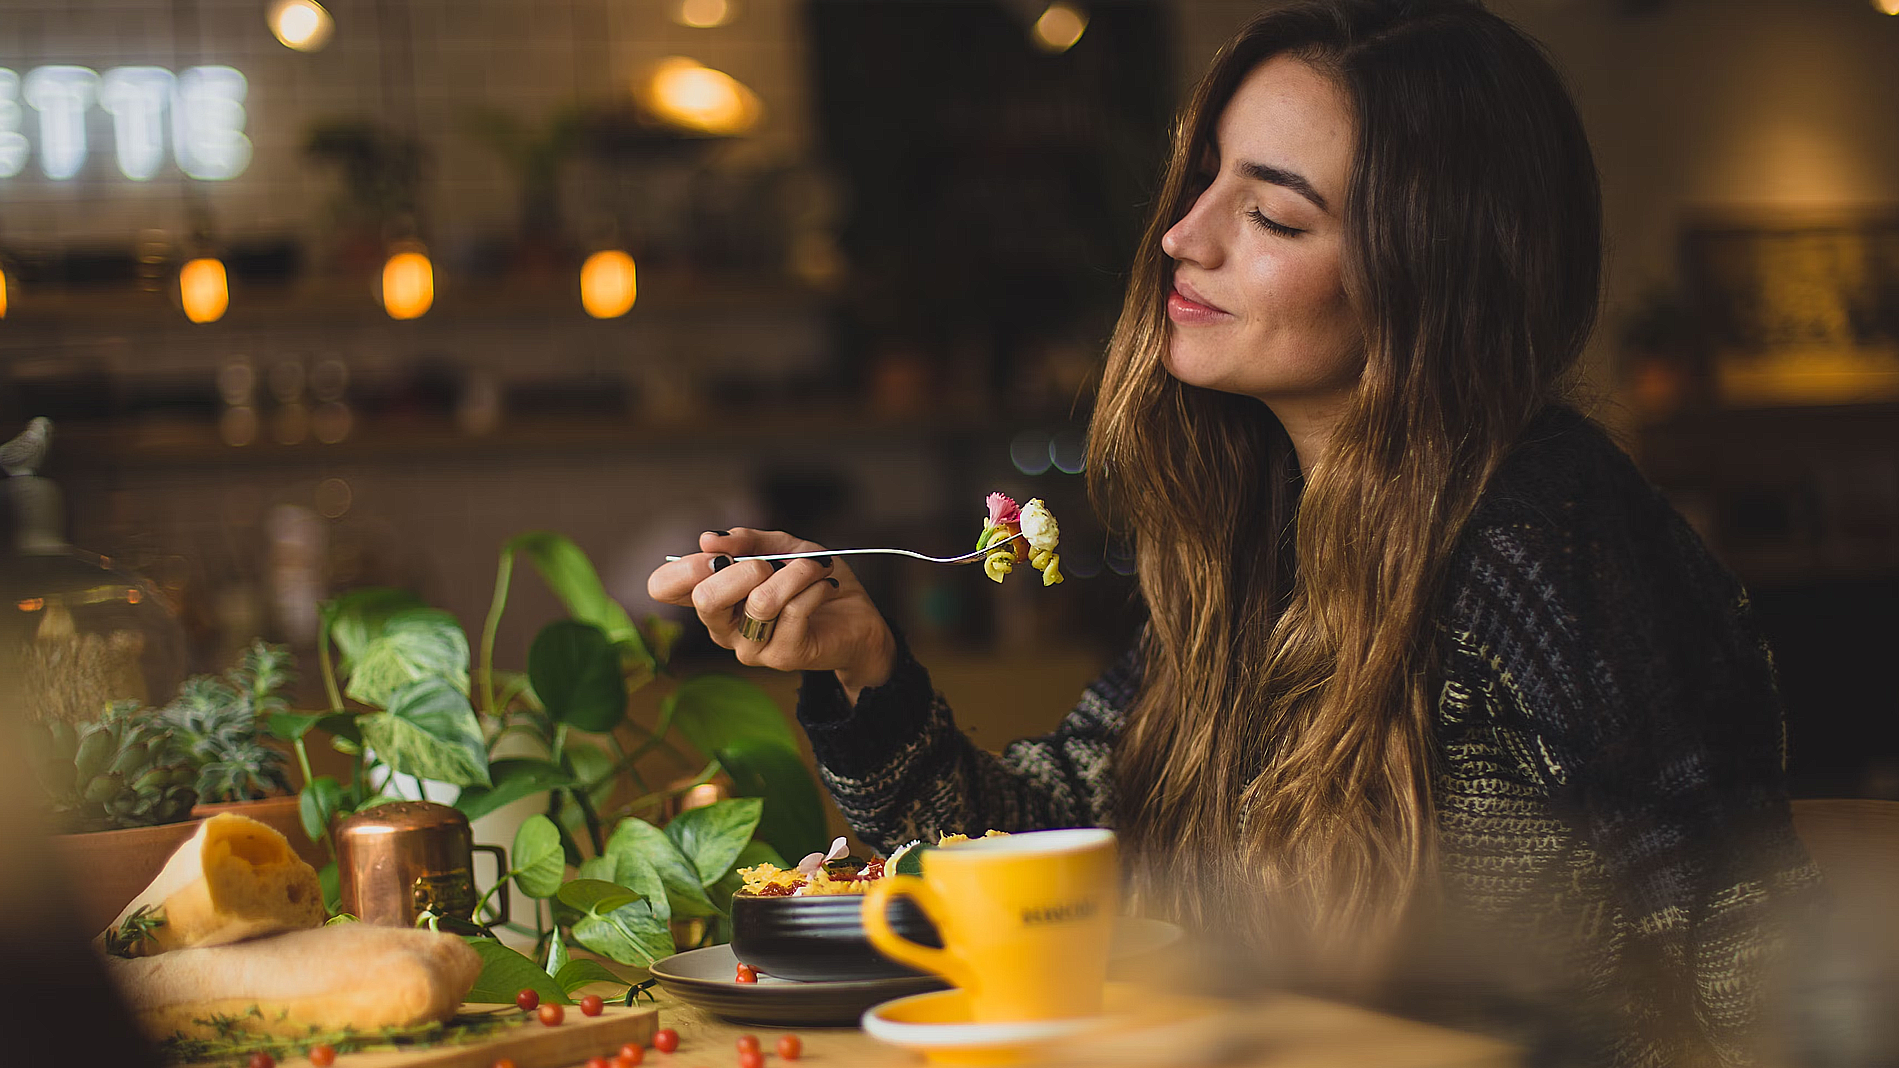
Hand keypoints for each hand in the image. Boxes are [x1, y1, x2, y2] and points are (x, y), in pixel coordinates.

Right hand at [646, 528, 895, 700]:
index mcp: (712, 598)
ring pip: (760, 601)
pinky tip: (826, 585)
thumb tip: (709, 539)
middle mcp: (722, 628)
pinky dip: (815, 586)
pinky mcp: (782, 657)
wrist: (857, 619)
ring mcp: (750, 647)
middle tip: (772, 562)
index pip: (663, 588)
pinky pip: (794, 611)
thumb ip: (747, 540)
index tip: (718, 552)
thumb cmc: (812, 581)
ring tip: (816, 566)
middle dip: (744, 568)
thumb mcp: (781, 548)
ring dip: (795, 573)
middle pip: (705, 598)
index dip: (684, 566)